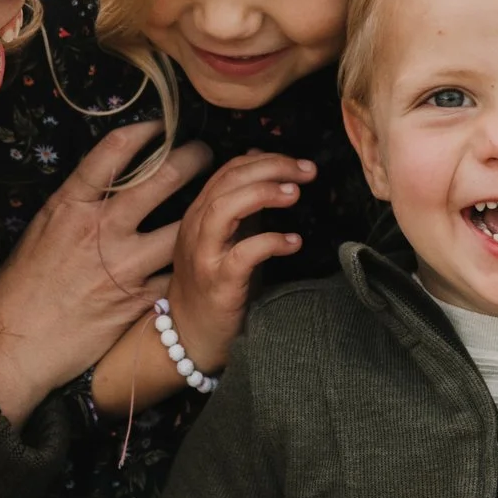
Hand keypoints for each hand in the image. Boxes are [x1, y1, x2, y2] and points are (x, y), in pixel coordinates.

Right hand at [0, 122, 210, 423]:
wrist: (14, 346)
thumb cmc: (20, 289)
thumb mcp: (41, 232)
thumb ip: (76, 206)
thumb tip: (105, 183)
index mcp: (70, 206)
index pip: (115, 151)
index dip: (145, 131)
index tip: (161, 125)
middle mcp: (101, 229)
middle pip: (163, 178)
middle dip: (193, 158)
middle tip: (204, 153)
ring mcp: (124, 265)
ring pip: (183, 225)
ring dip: (205, 211)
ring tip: (217, 202)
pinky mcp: (140, 299)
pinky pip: (178, 273)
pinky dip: (191, 263)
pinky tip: (203, 254)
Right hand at [162, 151, 315, 369]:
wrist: (189, 337)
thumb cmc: (216, 287)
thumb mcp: (229, 240)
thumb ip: (244, 208)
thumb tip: (267, 170)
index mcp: (199, 214)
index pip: (229, 171)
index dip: (265, 160)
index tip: (299, 164)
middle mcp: (196, 229)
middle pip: (228, 181)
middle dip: (271, 168)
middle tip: (308, 171)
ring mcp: (204, 255)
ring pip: (225, 208)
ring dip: (263, 194)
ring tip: (295, 194)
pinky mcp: (218, 283)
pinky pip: (243, 254)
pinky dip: (270, 242)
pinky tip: (294, 243)